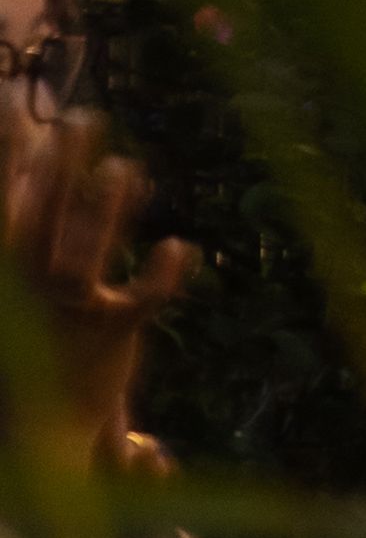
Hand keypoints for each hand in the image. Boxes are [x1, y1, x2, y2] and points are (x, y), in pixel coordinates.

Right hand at [0, 106, 191, 464]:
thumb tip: (41, 139)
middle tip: (82, 118)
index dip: (6, 164)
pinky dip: (159, 277)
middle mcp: (32, 292)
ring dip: (104, 214)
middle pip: (40, 225)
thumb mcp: (23, 276)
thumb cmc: (32, 331)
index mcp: (6, 275)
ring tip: (123, 168)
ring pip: (84, 261)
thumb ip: (34, 212)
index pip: (3, 213)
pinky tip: (175, 247)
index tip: (10, 112)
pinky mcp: (112, 334)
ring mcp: (71, 313)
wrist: (39, 426)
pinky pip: (139, 304)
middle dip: (58, 172)